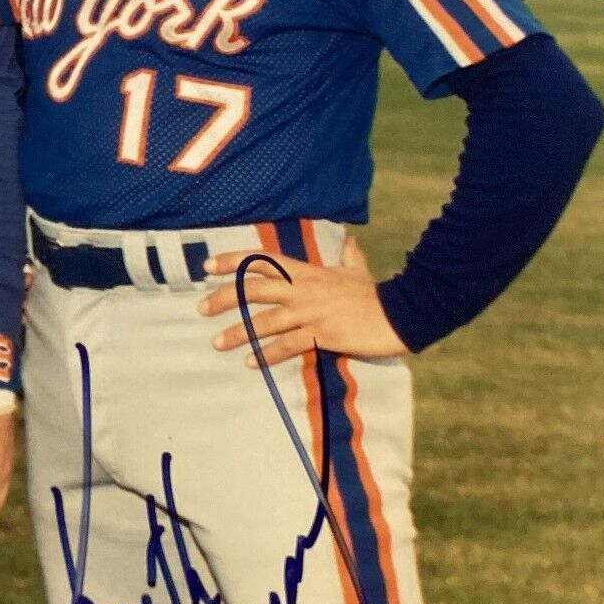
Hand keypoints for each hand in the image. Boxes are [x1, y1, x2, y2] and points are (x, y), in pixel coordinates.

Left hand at [200, 233, 407, 366]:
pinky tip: (252, 362)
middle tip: (201, 309)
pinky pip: (288, 345)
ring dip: (238, 332)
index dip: (233, 261)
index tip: (208, 267)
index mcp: (307, 271)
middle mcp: (303, 289)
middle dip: (223, 298)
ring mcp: (312, 312)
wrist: (403, 312)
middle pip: (253, 289)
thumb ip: (349, 256)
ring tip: (217, 343)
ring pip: (265, 320)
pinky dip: (267, 354)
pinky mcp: (323, 334)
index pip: (262, 261)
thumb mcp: (358, 270)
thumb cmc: (376, 293)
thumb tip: (350, 240)